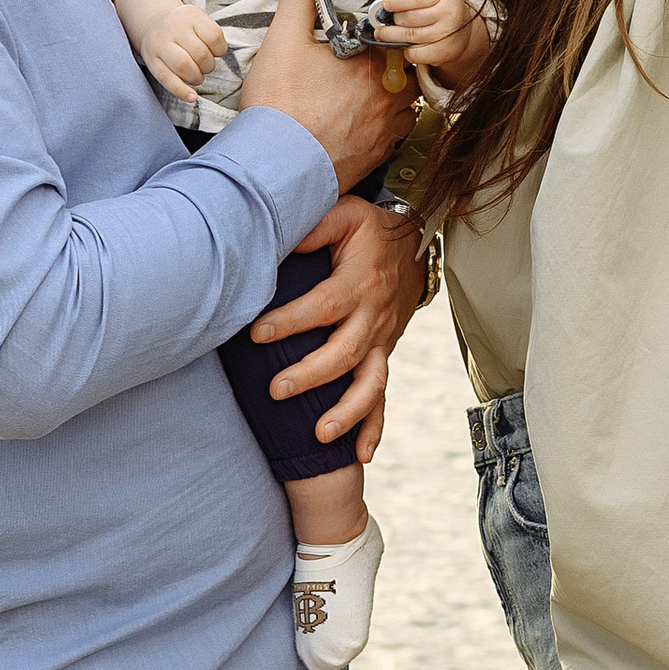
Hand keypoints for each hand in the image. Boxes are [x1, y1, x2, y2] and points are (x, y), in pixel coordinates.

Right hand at [111, 0, 228, 101]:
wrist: (155, 24)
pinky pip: (166, 78)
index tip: (216, 52)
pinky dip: (181, 91)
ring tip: (197, 76)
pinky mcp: (150, 60)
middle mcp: (173, 26)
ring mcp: (159, 43)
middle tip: (206, 67)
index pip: (214, 36)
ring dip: (196, 77)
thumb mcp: (200, 20)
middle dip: (208, 66)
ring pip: (183, 66)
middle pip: (200, 53)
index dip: (220, 50)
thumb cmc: (185, 27)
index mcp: (190, 15)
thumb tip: (221, 55)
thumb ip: (212, 35)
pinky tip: (192, 97)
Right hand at [237, 0, 418, 188]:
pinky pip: (396, 134)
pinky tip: (361, 122)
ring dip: (392, 96)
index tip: (362, 38)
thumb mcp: (282, 41)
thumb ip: (298, 0)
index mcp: (372, 63)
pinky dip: (385, 126)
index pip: (394, 36)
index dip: (381, 34)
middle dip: (389, 65)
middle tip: (362, 66)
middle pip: (404, 70)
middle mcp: (389, 95)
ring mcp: (388, 128)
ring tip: (364, 94)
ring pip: (406, 104)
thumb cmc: (280, 104)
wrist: (278, 166)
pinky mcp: (380, 155)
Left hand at [246, 194, 427, 461]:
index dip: (290, 321)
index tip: (256, 334)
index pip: (323, 307)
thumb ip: (314, 227)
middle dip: (311, 375)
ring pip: (370, 382)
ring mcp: (382, 341)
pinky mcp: (384, 355)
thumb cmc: (368, 229)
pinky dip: (374, 427)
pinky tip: (360, 454)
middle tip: (276, 390)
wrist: (413, 243)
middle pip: (345, 353)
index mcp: (359, 283)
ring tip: (320, 435)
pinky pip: (383, 396)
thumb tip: (279, 240)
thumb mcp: (344, 215)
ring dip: (347, 412)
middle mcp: (374, 317)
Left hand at [379, 0, 492, 85]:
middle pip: (410, 18)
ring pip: (410, 36)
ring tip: (383, 34)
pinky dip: (405, 50)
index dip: (397, 1)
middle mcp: (450, 13)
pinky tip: (405, 45)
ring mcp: (448, 34)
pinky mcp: (444, 52)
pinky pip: (415, 54)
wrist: (463, 30)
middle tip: (382, 23)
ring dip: (391, 36)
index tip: (385, 5)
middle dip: (392, 21)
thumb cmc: (439, 8)